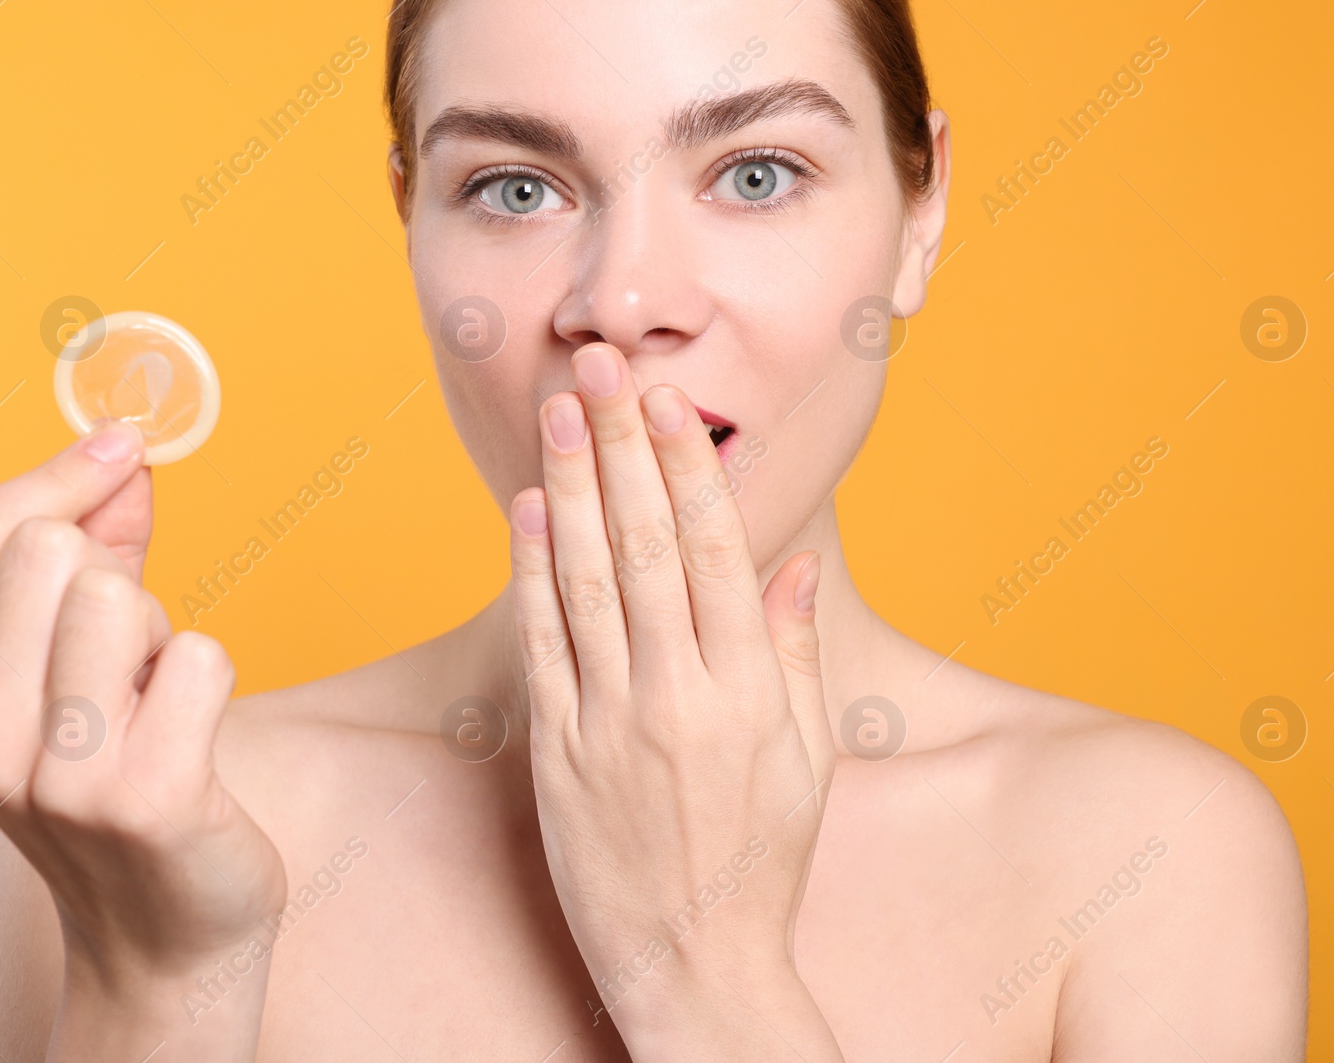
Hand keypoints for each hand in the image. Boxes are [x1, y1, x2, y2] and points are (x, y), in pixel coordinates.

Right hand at [0, 422, 285, 1059]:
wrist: (168, 935)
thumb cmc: (127, 789)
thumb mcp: (73, 681)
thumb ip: (92, 565)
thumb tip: (123, 457)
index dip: (60, 473)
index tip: (126, 448)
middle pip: (49, 553)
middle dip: (120, 572)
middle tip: (139, 648)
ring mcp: (58, 772)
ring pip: (119, 597)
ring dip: (164, 634)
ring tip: (158, 701)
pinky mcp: (145, 794)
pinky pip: (201, 657)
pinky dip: (212, 679)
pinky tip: (193, 736)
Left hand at [509, 344, 841, 1058]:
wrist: (694, 964)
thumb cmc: (763, 861)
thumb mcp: (807, 759)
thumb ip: (795, 652)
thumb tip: (791, 562)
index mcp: (750, 689)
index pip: (713, 548)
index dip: (685, 465)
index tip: (666, 400)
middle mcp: (679, 693)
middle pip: (643, 543)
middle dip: (621, 445)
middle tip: (600, 368)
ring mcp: (611, 723)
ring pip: (585, 579)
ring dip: (570, 487)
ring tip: (558, 414)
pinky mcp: (557, 755)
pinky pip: (542, 646)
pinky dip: (529, 574)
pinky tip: (525, 513)